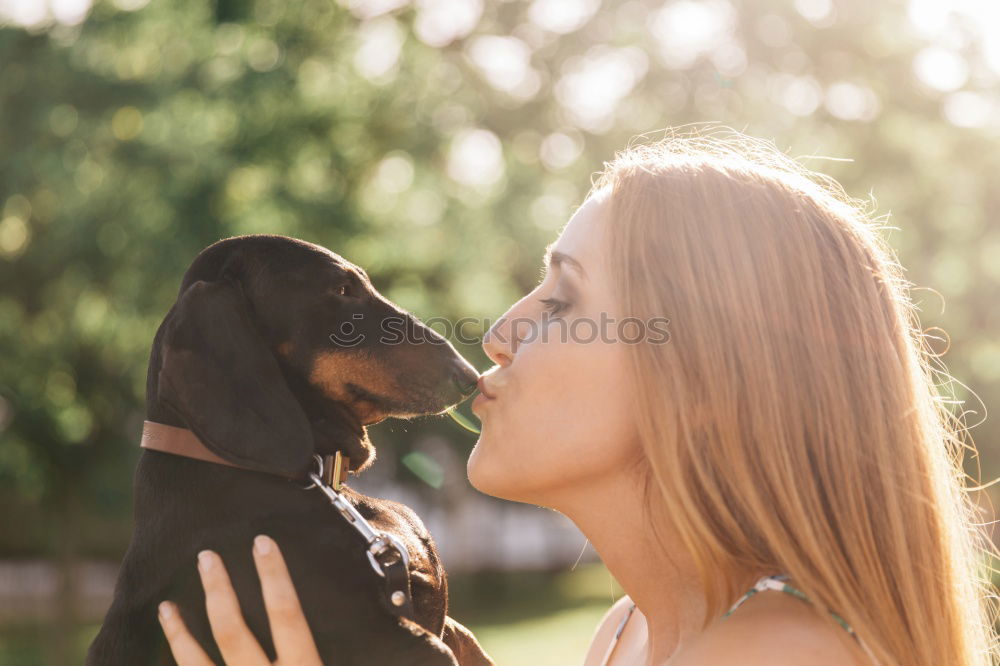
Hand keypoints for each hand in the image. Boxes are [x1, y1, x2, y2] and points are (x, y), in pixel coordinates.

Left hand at [157, 534, 322, 664]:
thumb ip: (327, 651)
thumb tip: (342, 609)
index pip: (286, 614)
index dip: (274, 575)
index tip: (262, 542)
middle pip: (233, 631)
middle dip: (218, 591)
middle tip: (206, 557)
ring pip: (198, 661)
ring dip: (180, 631)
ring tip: (167, 605)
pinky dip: (176, 656)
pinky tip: (168, 644)